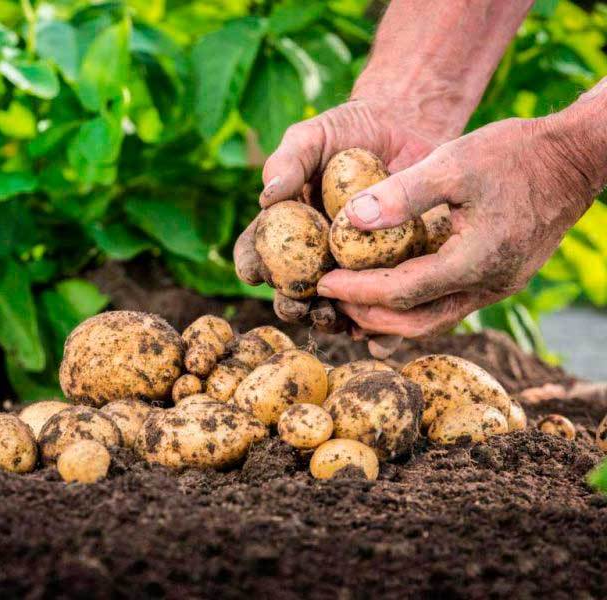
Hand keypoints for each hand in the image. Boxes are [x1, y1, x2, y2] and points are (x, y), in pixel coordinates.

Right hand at [233, 98, 444, 355]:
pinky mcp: (390, 270)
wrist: (407, 127)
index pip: (257, 250)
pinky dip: (376, 323)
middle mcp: (314, 253)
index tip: (254, 272)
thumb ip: (288, 161)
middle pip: (293, 290)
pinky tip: (376, 330)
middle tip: (296, 305)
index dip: (251, 264)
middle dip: (290, 304)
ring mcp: (352, 266)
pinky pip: (380, 303)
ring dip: (329, 318)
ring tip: (334, 317)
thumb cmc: (348, 129)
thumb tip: (267, 197)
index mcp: (286, 227)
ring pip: (334, 304)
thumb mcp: (313, 136)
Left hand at [317, 116, 598, 338]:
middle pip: (416, 322)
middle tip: (330, 298)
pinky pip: (447, 307)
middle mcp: (488, 285)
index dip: (357, 291)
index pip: (402, 292)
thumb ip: (404, 193)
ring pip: (433, 321)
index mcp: (476, 260)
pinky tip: (388, 298)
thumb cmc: (514, 153)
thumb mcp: (455, 162)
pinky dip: (412, 308)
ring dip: (389, 319)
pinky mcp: (497, 280)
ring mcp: (496, 287)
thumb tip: (351, 220)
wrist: (573, 158)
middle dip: (367, 315)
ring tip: (350, 305)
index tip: (322, 282)